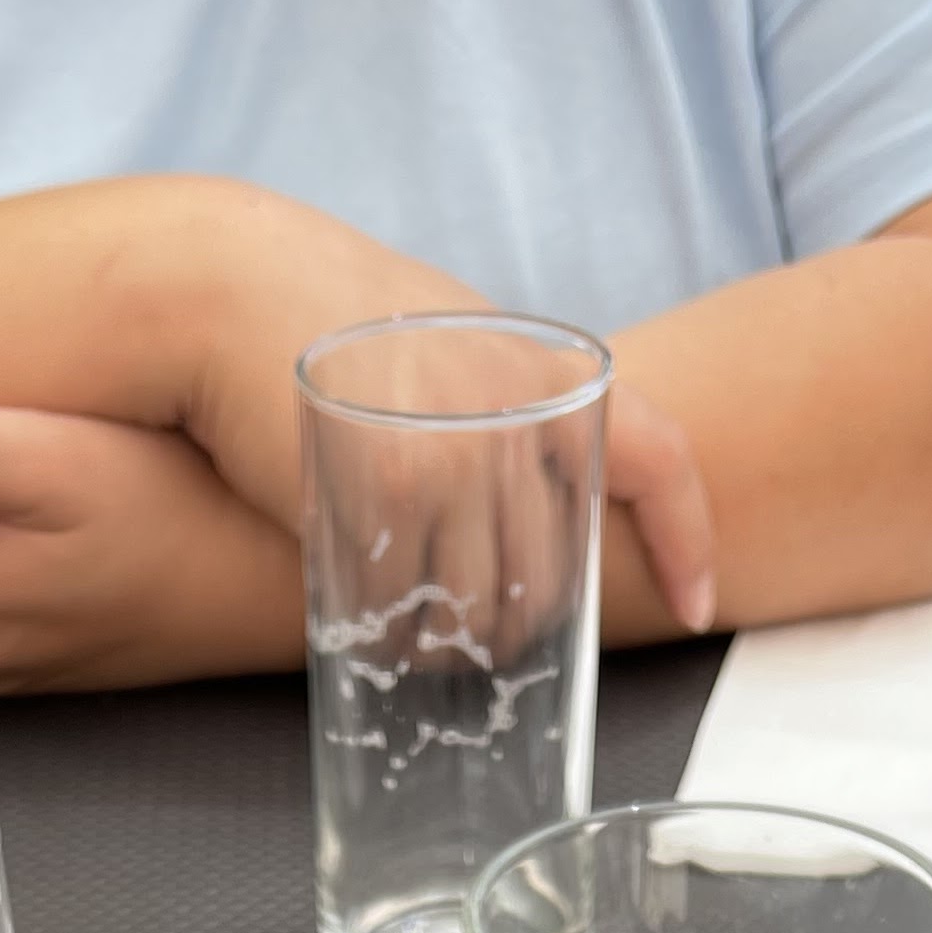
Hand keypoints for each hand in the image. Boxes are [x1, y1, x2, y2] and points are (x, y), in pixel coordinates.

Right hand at [171, 186, 714, 634]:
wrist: (235, 291)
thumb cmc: (336, 320)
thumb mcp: (456, 344)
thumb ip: (511, 409)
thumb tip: (542, 502)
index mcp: (546, 373)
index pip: (658, 459)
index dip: (684, 542)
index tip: (696, 606)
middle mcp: (516, 420)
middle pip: (550, 575)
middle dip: (515, 622)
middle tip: (471, 631)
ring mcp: (458, 461)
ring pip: (484, 607)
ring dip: (451, 640)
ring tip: (411, 623)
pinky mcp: (390, 498)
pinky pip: (413, 609)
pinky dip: (394, 633)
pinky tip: (371, 618)